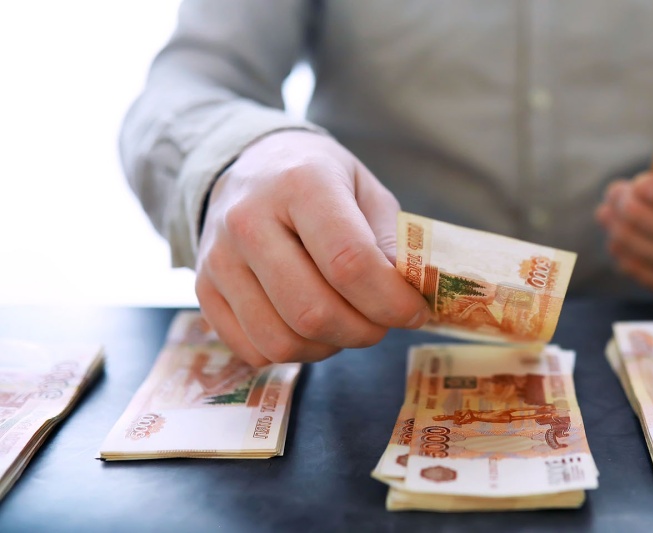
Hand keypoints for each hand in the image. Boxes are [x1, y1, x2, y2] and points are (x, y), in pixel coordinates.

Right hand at [196, 130, 430, 365]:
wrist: (251, 166)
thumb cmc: (320, 180)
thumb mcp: (366, 190)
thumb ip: (391, 241)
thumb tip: (408, 296)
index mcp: (300, 184)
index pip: (348, 262)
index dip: (389, 300)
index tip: (414, 312)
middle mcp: (248, 220)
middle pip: (312, 311)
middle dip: (363, 331)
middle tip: (383, 322)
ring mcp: (218, 259)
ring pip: (281, 340)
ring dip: (329, 346)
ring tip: (348, 322)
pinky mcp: (204, 290)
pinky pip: (253, 350)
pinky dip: (294, 353)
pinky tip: (312, 327)